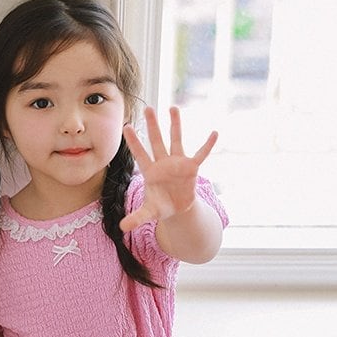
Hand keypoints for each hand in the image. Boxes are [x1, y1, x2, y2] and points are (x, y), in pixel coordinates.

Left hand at [120, 106, 216, 231]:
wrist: (177, 208)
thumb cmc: (160, 206)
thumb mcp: (149, 213)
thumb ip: (136, 217)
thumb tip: (121, 228)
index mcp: (150, 171)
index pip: (140, 153)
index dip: (134, 141)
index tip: (126, 126)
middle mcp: (163, 162)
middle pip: (156, 141)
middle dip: (152, 125)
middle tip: (147, 107)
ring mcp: (178, 163)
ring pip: (176, 140)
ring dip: (175, 125)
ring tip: (173, 107)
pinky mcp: (192, 167)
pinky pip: (201, 154)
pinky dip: (208, 145)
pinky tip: (214, 133)